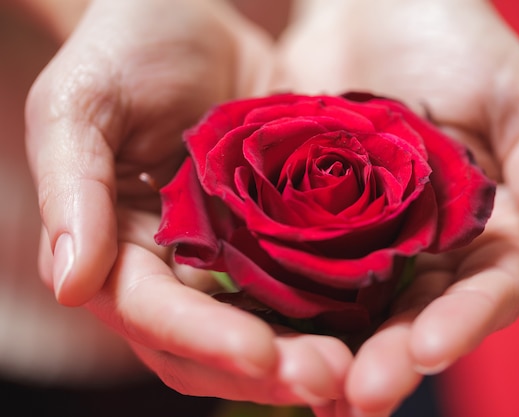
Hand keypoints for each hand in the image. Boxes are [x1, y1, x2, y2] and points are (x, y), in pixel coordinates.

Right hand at [26, 0, 350, 406]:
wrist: (190, 15)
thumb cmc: (126, 45)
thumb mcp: (82, 103)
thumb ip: (71, 187)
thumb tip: (70, 283)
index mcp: (119, 247)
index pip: (152, 311)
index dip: (203, 336)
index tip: (260, 353)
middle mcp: (175, 266)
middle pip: (213, 341)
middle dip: (267, 367)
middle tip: (330, 381)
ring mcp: (230, 254)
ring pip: (265, 326)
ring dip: (308, 357)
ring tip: (361, 376)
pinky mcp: (279, 233)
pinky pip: (308, 283)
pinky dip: (338, 314)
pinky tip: (378, 329)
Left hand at [278, 0, 518, 413]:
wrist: (368, 1)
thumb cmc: (454, 36)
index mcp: (485, 226)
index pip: (483, 292)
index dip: (461, 324)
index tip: (428, 351)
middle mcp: (423, 244)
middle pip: (412, 315)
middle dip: (388, 358)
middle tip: (355, 398)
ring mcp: (360, 237)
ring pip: (351, 307)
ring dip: (333, 350)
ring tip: (306, 387)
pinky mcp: (302, 219)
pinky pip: (291, 264)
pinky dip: (280, 300)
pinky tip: (257, 331)